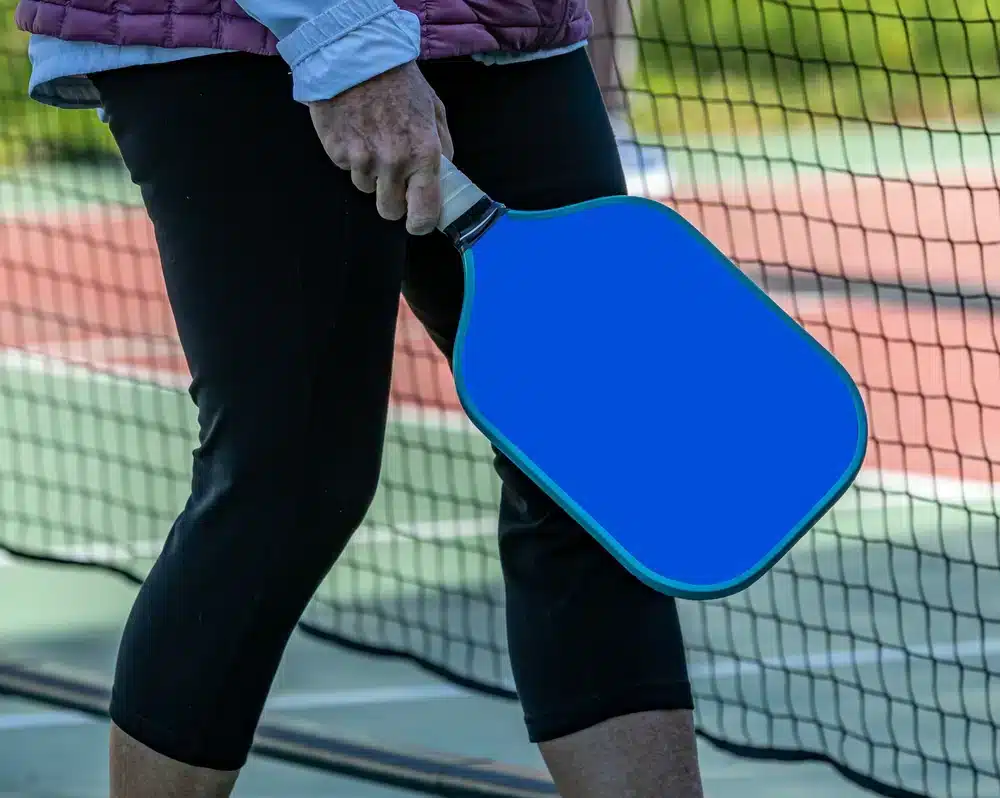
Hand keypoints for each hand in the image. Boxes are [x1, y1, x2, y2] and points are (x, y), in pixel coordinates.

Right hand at [309, 62, 454, 234]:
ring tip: (371, 140)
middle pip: (389, 211)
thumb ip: (442, 146)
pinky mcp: (336, 152)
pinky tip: (355, 130)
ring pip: (366, 189)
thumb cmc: (399, 81)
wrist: (355, 54)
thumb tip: (444, 174)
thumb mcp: (434, 109)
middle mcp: (393, 163)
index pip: (423, 213)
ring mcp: (361, 160)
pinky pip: (345, 168)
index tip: (417, 221)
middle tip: (392, 176)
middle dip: (392, 199)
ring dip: (370, 174)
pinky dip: (350, 155)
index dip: (420, 223)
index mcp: (423, 155)